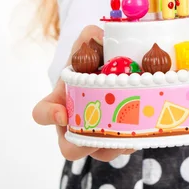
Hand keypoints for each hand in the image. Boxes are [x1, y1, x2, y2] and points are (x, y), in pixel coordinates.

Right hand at [32, 25, 134, 161]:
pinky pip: (123, 147)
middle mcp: (74, 122)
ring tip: (129, 132)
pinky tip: (145, 127)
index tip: (62, 113)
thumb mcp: (89, 42)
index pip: (42, 113)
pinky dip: (133, 140)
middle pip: (71, 148)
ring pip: (100, 151)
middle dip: (85, 144)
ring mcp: (96, 133)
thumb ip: (91, 36)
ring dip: (114, 146)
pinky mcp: (118, 137)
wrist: (116, 65)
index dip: (49, 115)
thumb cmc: (94, 56)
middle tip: (100, 132)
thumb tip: (99, 38)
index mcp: (61, 100)